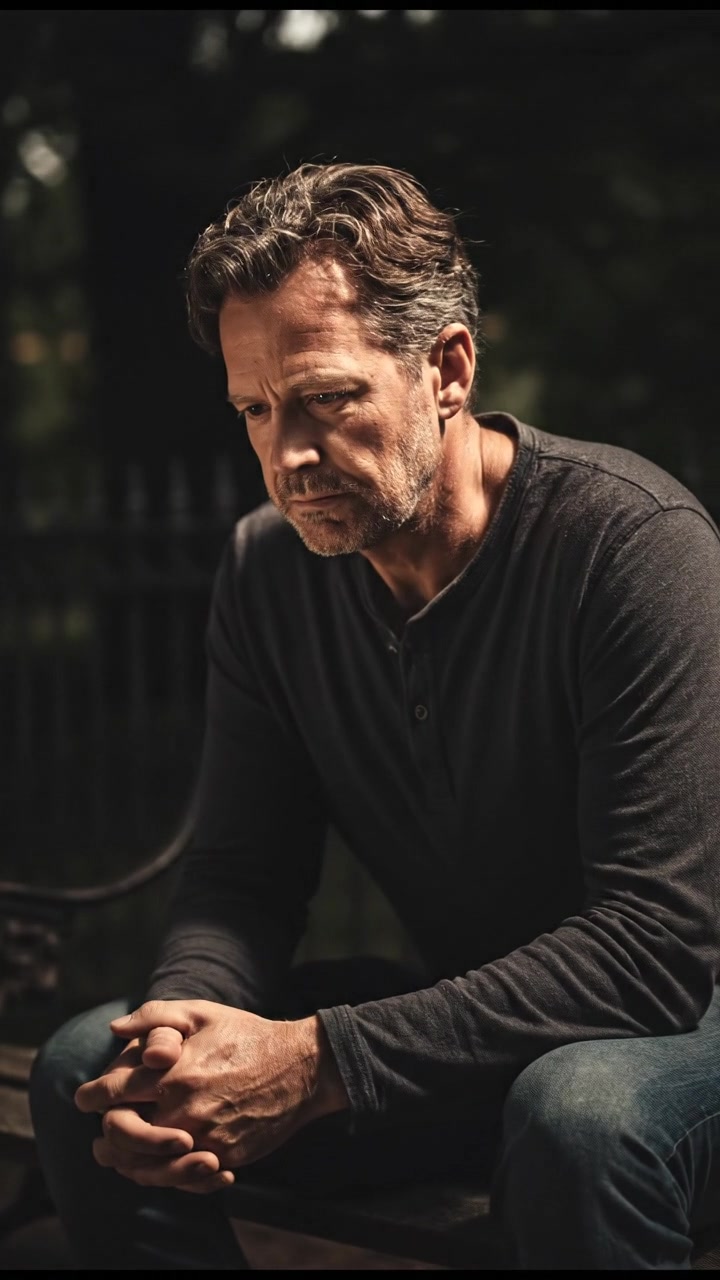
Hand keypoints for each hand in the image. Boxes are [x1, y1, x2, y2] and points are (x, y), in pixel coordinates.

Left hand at [75, 998, 347, 1174]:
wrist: (301, 1067)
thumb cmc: (246, 1034)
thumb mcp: (202, 1012)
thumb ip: (155, 1016)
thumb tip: (115, 1029)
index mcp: (172, 1071)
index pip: (111, 1093)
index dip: (90, 1096)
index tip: (85, 1098)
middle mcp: (183, 1108)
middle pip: (120, 1137)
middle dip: (105, 1137)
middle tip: (101, 1137)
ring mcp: (203, 1137)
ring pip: (145, 1166)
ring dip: (129, 1163)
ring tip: (122, 1158)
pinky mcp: (224, 1157)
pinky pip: (181, 1179)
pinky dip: (165, 1176)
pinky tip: (160, 1166)